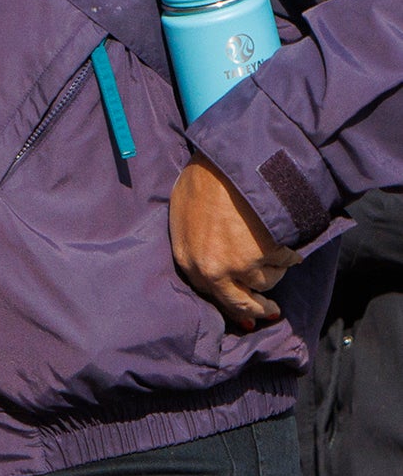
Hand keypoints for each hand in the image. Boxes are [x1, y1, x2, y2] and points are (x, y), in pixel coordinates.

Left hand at [172, 157, 294, 326]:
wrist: (234, 164)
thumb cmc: (205, 180)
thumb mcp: (183, 213)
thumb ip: (193, 241)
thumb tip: (208, 259)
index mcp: (188, 261)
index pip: (211, 295)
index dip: (230, 303)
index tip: (243, 311)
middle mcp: (214, 271)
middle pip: (241, 303)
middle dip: (258, 310)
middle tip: (271, 312)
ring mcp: (243, 265)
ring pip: (267, 282)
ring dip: (274, 272)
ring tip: (277, 256)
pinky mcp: (270, 254)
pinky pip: (288, 262)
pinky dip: (291, 254)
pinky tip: (290, 243)